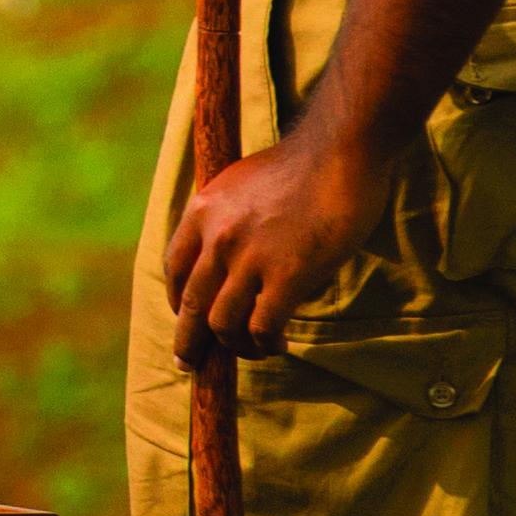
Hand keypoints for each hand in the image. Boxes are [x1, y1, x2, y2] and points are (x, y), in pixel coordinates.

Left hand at [165, 129, 400, 349]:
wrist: (340, 150)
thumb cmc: (302, 164)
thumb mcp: (242, 183)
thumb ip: (228, 219)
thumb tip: (228, 254)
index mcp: (202, 212)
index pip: (175, 269)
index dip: (178, 301)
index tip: (186, 319)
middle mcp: (217, 238)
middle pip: (191, 305)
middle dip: (189, 342)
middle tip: (190, 364)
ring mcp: (249, 258)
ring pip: (223, 324)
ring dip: (236, 347)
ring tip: (254, 351)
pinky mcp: (286, 276)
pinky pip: (262, 326)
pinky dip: (266, 343)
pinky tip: (279, 345)